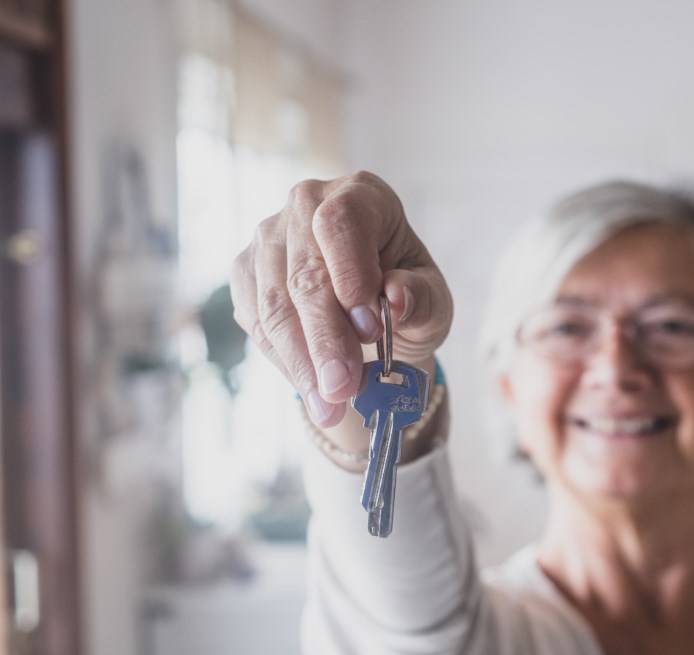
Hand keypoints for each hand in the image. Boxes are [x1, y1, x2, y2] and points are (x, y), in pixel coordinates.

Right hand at [231, 172, 452, 427]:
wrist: (375, 314)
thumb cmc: (408, 297)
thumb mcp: (432, 302)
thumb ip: (421, 299)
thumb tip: (395, 299)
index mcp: (362, 196)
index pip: (342, 222)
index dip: (351, 274)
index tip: (370, 329)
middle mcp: (307, 205)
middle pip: (304, 273)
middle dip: (325, 340)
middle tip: (343, 390)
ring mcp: (269, 237)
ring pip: (274, 304)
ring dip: (301, 362)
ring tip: (329, 406)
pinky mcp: (247, 271)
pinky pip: (256, 322)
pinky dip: (285, 361)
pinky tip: (311, 389)